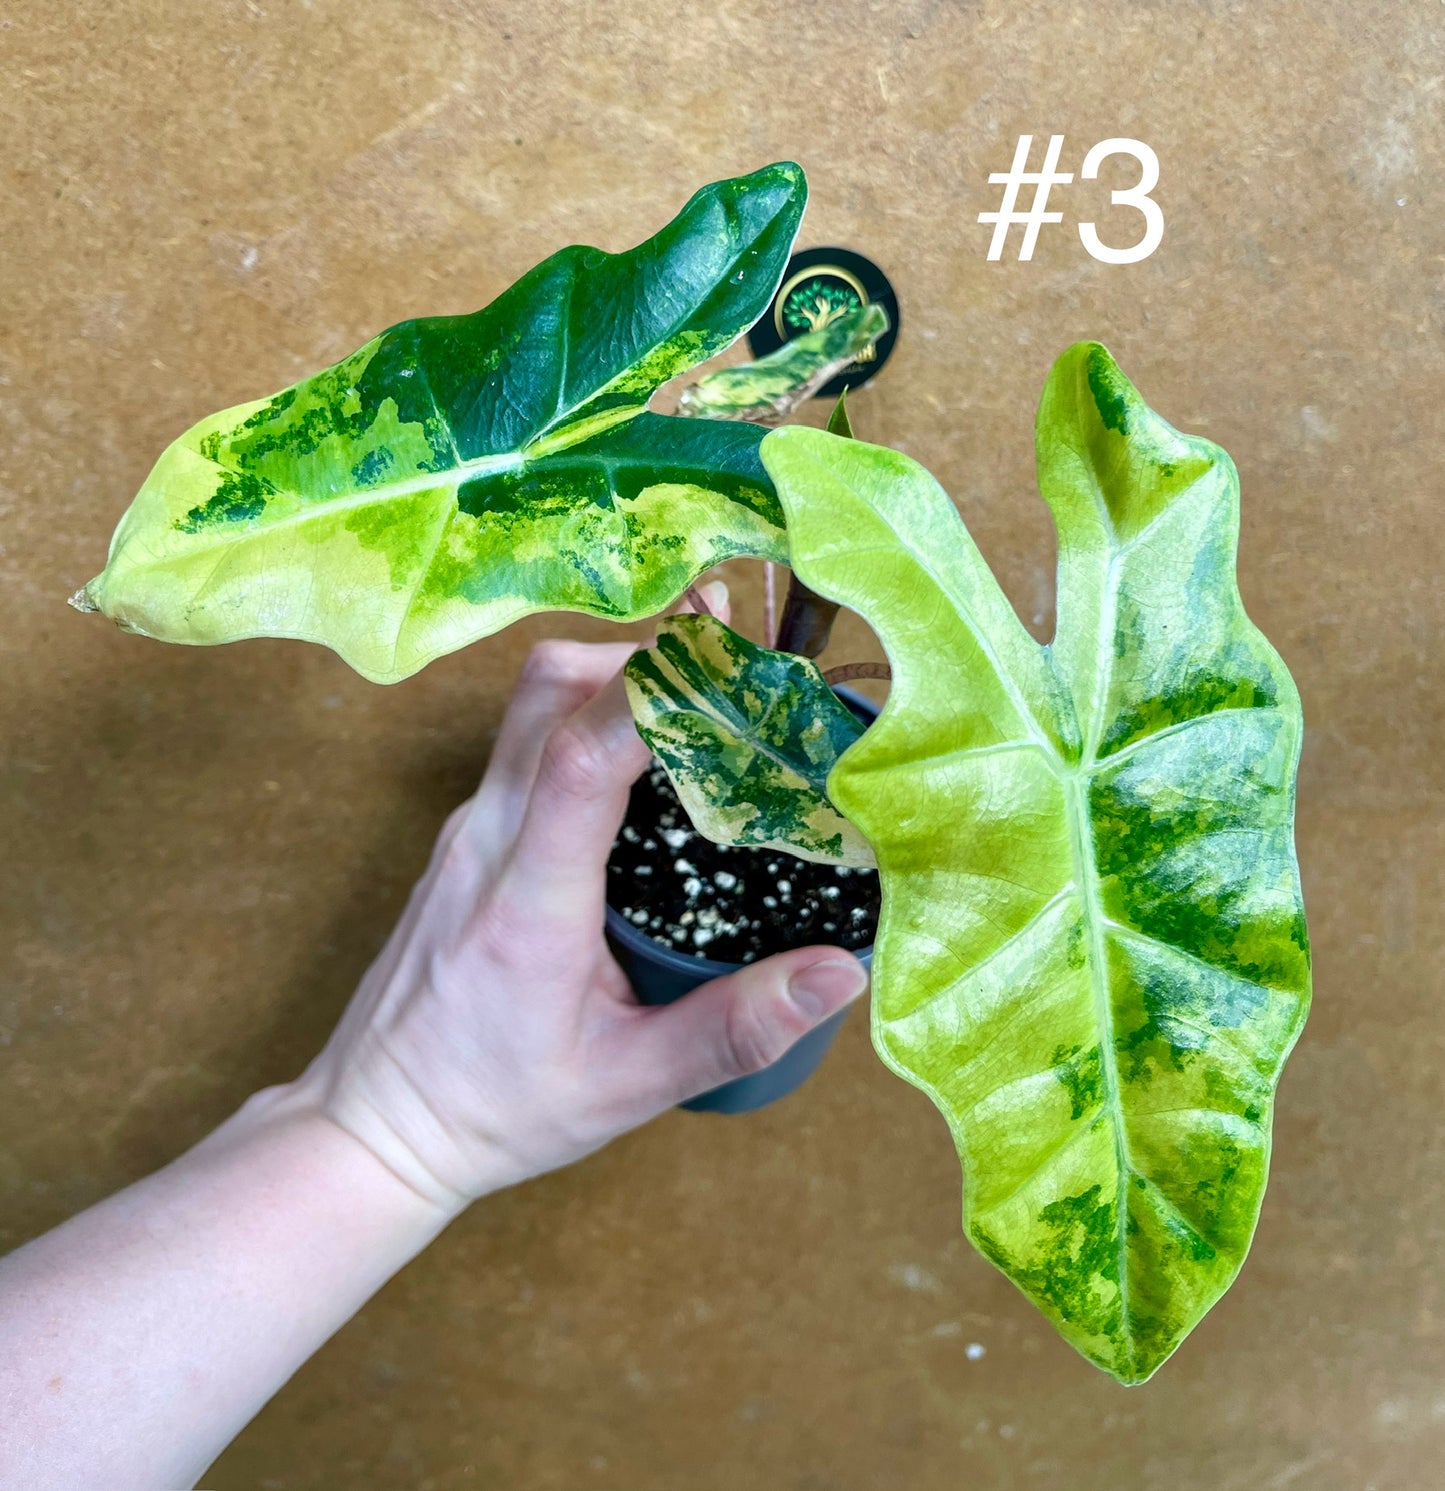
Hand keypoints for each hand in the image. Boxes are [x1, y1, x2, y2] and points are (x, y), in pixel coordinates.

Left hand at [293, 588, 869, 1213]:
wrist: (376, 1120)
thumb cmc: (496, 1109)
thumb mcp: (629, 1086)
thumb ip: (735, 1030)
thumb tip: (842, 972)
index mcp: (527, 900)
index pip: (580, 756)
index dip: (654, 696)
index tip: (735, 674)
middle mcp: (486, 839)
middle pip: (550, 690)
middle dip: (645, 661)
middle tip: (731, 687)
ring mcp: (467, 827)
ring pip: (534, 702)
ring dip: (617, 683)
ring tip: (703, 717)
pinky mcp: (468, 832)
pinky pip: (526, 738)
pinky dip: (593, 721)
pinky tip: (649, 770)